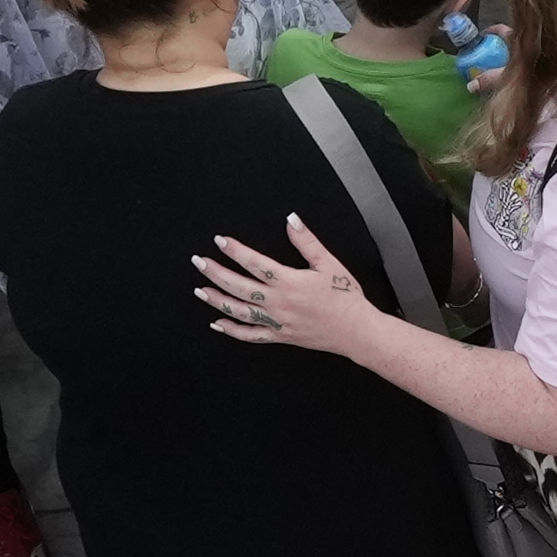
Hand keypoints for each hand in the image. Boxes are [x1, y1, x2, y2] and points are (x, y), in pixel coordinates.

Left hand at [191, 225, 385, 364]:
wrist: (356, 331)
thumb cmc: (346, 298)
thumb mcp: (329, 263)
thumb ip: (307, 241)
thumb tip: (291, 220)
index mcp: (288, 282)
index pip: (254, 263)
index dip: (235, 250)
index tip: (221, 241)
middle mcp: (278, 302)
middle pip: (238, 286)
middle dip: (216, 273)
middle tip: (200, 262)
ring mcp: (277, 321)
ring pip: (239, 311)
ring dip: (217, 300)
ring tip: (201, 290)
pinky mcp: (280, 336)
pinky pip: (251, 335)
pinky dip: (232, 331)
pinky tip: (218, 324)